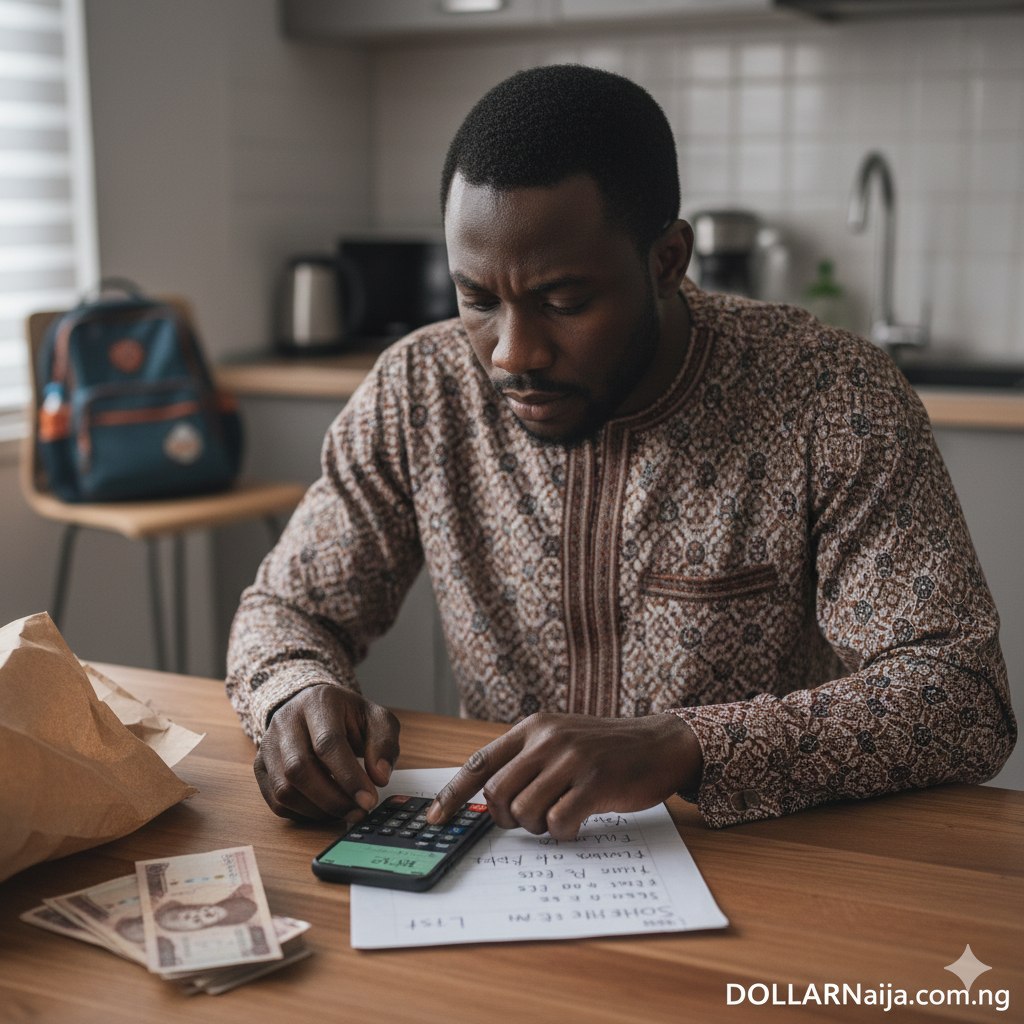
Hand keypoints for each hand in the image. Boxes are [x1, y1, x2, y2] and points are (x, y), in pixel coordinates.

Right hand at [253, 684, 399, 820]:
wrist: (313, 707)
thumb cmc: (348, 716)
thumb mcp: (376, 719)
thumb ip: (384, 744)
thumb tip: (379, 777)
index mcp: (318, 702)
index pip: (327, 743)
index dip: (349, 776)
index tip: (368, 799)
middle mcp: (286, 720)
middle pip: (298, 768)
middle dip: (332, 799)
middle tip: (358, 812)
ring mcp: (268, 743)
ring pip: (283, 788)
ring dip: (317, 810)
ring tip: (345, 812)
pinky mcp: (261, 765)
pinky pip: (275, 800)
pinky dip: (302, 813)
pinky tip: (325, 809)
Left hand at [426, 713, 701, 839]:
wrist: (659, 743)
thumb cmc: (605, 750)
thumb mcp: (560, 740)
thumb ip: (527, 760)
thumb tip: (487, 799)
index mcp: (533, 727)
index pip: (480, 762)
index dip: (453, 794)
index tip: (435, 819)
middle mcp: (547, 738)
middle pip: (497, 794)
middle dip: (506, 819)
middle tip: (530, 819)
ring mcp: (571, 758)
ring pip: (524, 811)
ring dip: (538, 826)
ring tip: (559, 816)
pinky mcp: (595, 781)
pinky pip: (558, 821)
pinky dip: (563, 833)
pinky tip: (577, 822)